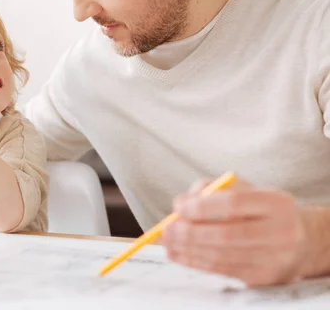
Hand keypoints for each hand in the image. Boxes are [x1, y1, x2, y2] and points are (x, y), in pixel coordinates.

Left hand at [161, 178, 310, 286]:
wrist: (300, 242)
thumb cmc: (261, 211)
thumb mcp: (244, 190)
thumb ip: (212, 189)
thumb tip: (180, 204)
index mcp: (276, 203)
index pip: (234, 203)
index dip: (202, 206)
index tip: (178, 207)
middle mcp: (281, 232)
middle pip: (227, 235)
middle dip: (190, 233)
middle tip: (167, 229)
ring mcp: (274, 259)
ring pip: (222, 256)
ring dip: (188, 250)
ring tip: (167, 242)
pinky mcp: (263, 278)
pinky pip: (222, 270)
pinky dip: (195, 262)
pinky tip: (178, 254)